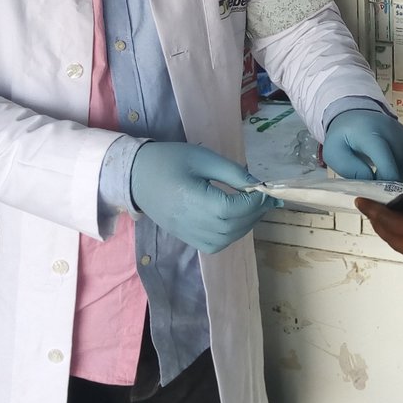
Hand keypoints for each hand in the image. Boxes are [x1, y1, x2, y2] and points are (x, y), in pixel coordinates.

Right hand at [130, 141, 274, 253]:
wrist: (136, 175)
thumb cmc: (169, 160)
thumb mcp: (203, 158)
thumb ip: (232, 172)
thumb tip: (257, 185)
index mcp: (193, 200)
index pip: (232, 210)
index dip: (254, 202)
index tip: (265, 190)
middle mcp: (191, 223)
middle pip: (232, 227)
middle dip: (255, 213)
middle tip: (266, 198)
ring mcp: (188, 235)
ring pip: (226, 239)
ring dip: (245, 225)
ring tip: (253, 207)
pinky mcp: (187, 238)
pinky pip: (215, 245)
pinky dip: (231, 235)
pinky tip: (235, 219)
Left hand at [323, 109, 402, 183]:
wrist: (355, 116)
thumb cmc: (343, 137)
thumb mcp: (334, 153)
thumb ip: (350, 169)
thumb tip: (372, 182)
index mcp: (371, 135)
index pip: (388, 165)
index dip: (383, 184)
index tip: (372, 189)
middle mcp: (394, 133)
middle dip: (391, 184)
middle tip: (377, 188)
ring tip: (386, 183)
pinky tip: (396, 176)